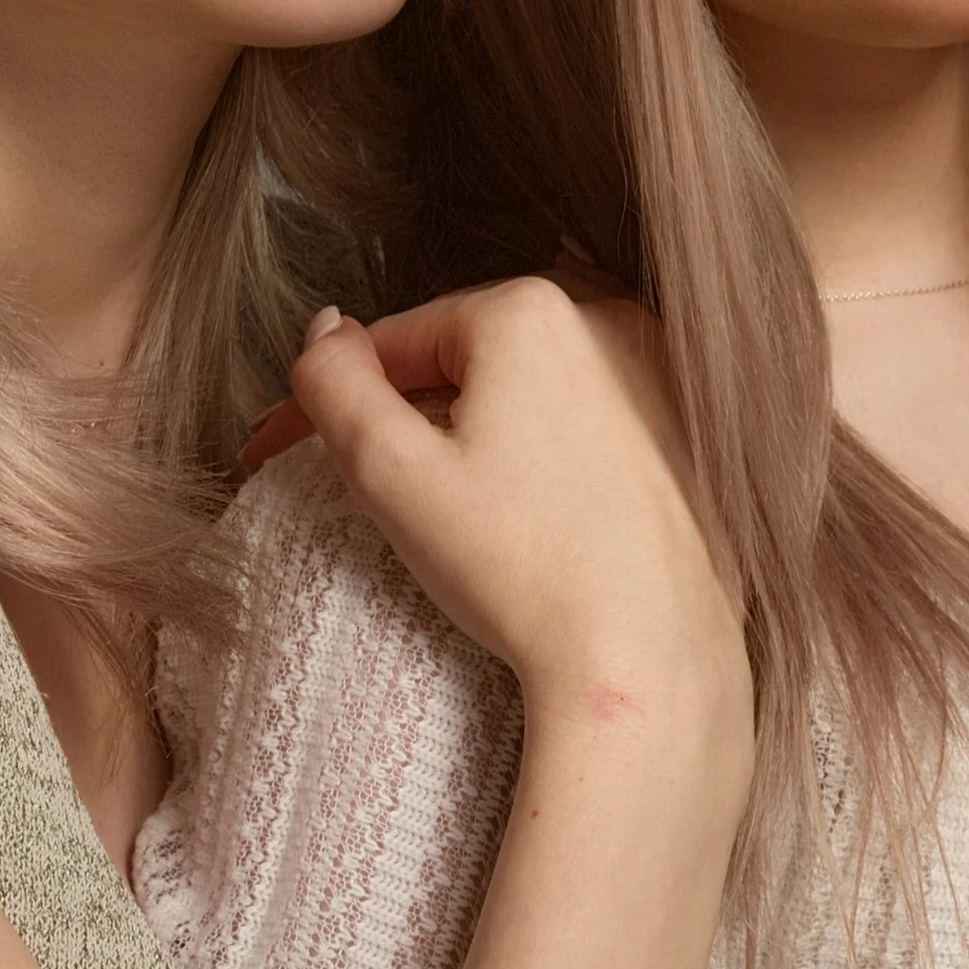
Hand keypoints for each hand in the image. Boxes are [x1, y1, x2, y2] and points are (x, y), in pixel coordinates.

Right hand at [246, 285, 750, 745]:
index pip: (394, 341)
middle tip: (359, 490)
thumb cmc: (524, 570)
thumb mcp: (391, 472)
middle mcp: (607, 318)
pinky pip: (582, 421)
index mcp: (529, 309)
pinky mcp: (689, 429)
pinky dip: (537, 453)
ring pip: (523, 390)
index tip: (278, 451)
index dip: (330, 400)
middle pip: (462, 360)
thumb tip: (326, 331)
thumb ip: (334, 384)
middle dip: (403, 417)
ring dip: (469, 433)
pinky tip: (522, 518)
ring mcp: (659, 372)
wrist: (649, 658)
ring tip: (442, 512)